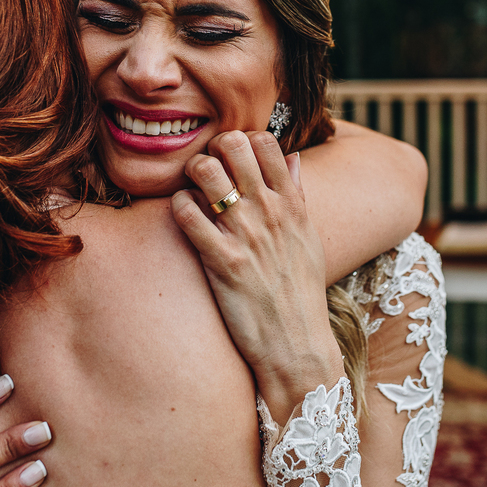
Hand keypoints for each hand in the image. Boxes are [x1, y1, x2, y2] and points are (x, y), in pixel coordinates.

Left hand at [171, 130, 343, 424]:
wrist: (297, 345)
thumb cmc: (300, 292)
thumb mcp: (308, 238)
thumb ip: (297, 195)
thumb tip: (294, 159)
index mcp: (291, 204)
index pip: (265, 141)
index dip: (241, 140)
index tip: (231, 160)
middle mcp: (269, 212)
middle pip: (233, 144)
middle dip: (212, 150)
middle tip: (205, 172)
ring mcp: (245, 235)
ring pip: (205, 171)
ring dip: (190, 175)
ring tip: (191, 193)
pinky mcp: (222, 262)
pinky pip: (187, 214)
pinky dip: (179, 208)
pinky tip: (185, 221)